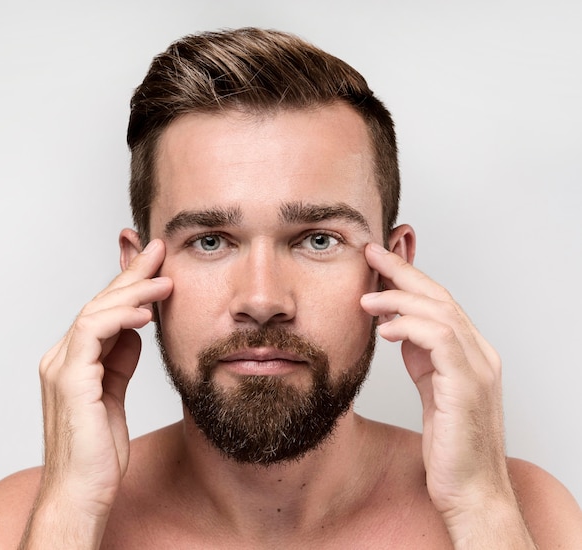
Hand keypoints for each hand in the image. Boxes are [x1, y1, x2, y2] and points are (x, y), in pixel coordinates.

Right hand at [24, 239, 171, 546]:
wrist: (83, 491)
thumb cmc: (99, 449)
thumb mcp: (115, 392)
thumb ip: (119, 358)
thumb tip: (136, 326)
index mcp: (75, 359)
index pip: (103, 309)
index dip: (128, 282)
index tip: (154, 260)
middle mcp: (63, 357)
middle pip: (99, 302)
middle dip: (131, 273)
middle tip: (159, 250)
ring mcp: (62, 366)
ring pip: (95, 311)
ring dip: (132, 291)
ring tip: (165, 281)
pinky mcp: (70, 380)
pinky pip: (92, 334)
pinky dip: (120, 318)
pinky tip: (146, 314)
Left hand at [361, 243, 531, 545]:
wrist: (471, 492)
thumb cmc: (450, 446)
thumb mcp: (431, 389)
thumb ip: (421, 356)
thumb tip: (395, 326)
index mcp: (469, 352)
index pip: (438, 301)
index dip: (407, 277)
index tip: (377, 261)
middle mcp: (479, 353)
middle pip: (440, 296)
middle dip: (402, 271)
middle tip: (370, 253)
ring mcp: (478, 367)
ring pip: (440, 312)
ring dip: (398, 299)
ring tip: (365, 298)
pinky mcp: (468, 384)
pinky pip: (439, 339)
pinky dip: (409, 327)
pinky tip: (383, 329)